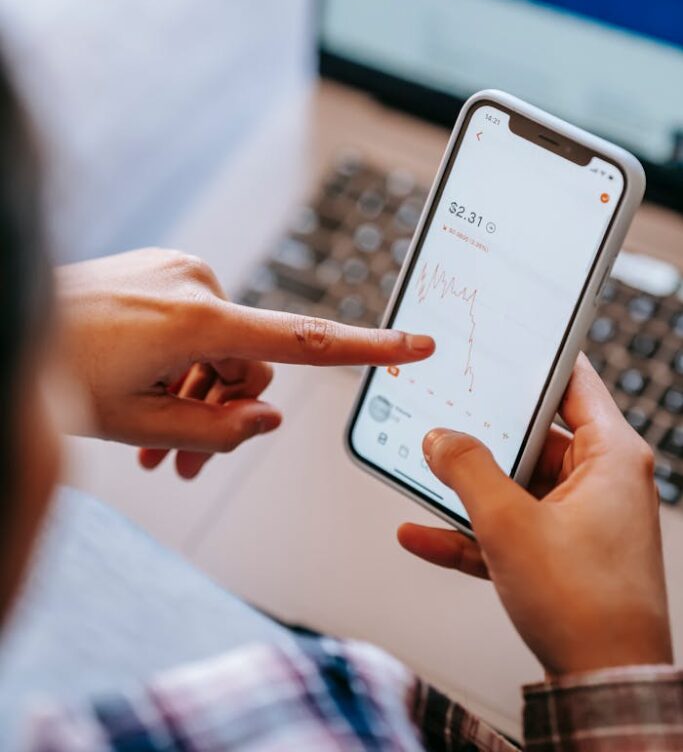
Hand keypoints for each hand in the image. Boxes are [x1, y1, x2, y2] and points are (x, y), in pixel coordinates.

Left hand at [57, 248, 433, 477]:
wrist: (6, 312)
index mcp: (199, 317)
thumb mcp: (138, 422)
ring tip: (156, 450)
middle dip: (225, 414)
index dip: (366, 347)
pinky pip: (192, 325)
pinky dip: (178, 365)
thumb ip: (217, 430)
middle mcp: (197, 282)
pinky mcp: (160, 271)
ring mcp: (177, 271)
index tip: (416, 343)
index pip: (303, 339)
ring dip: (195, 397)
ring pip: (217, 349)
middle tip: (187, 466)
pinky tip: (146, 402)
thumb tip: (268, 420)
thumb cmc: (57, 372)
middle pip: (249, 363)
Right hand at [398, 355, 671, 675]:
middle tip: (440, 413)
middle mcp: (601, 481)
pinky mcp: (563, 556)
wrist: (604, 687)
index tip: (497, 345)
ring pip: (517, 485)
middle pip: (534, 435)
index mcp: (610, 456)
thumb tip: (438, 438)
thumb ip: (467, 470)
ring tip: (420, 472)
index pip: (574, 382)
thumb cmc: (583, 605)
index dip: (535, 360)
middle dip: (482, 433)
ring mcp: (582, 520)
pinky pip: (510, 529)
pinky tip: (420, 533)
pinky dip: (471, 532)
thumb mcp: (509, 524)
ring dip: (469, 488)